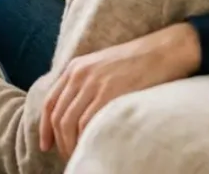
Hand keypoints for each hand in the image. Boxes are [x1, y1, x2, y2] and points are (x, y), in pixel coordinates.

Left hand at [40, 23, 200, 158]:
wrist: (163, 50)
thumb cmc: (138, 62)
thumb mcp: (103, 66)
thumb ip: (86, 84)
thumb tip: (76, 113)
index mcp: (75, 67)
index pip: (50, 102)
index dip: (45, 127)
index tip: (46, 145)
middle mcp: (79, 74)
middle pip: (58, 116)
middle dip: (59, 141)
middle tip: (69, 157)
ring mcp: (93, 83)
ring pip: (69, 123)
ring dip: (71, 144)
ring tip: (81, 156)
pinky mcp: (109, 93)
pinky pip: (87, 123)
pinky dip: (86, 140)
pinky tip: (92, 148)